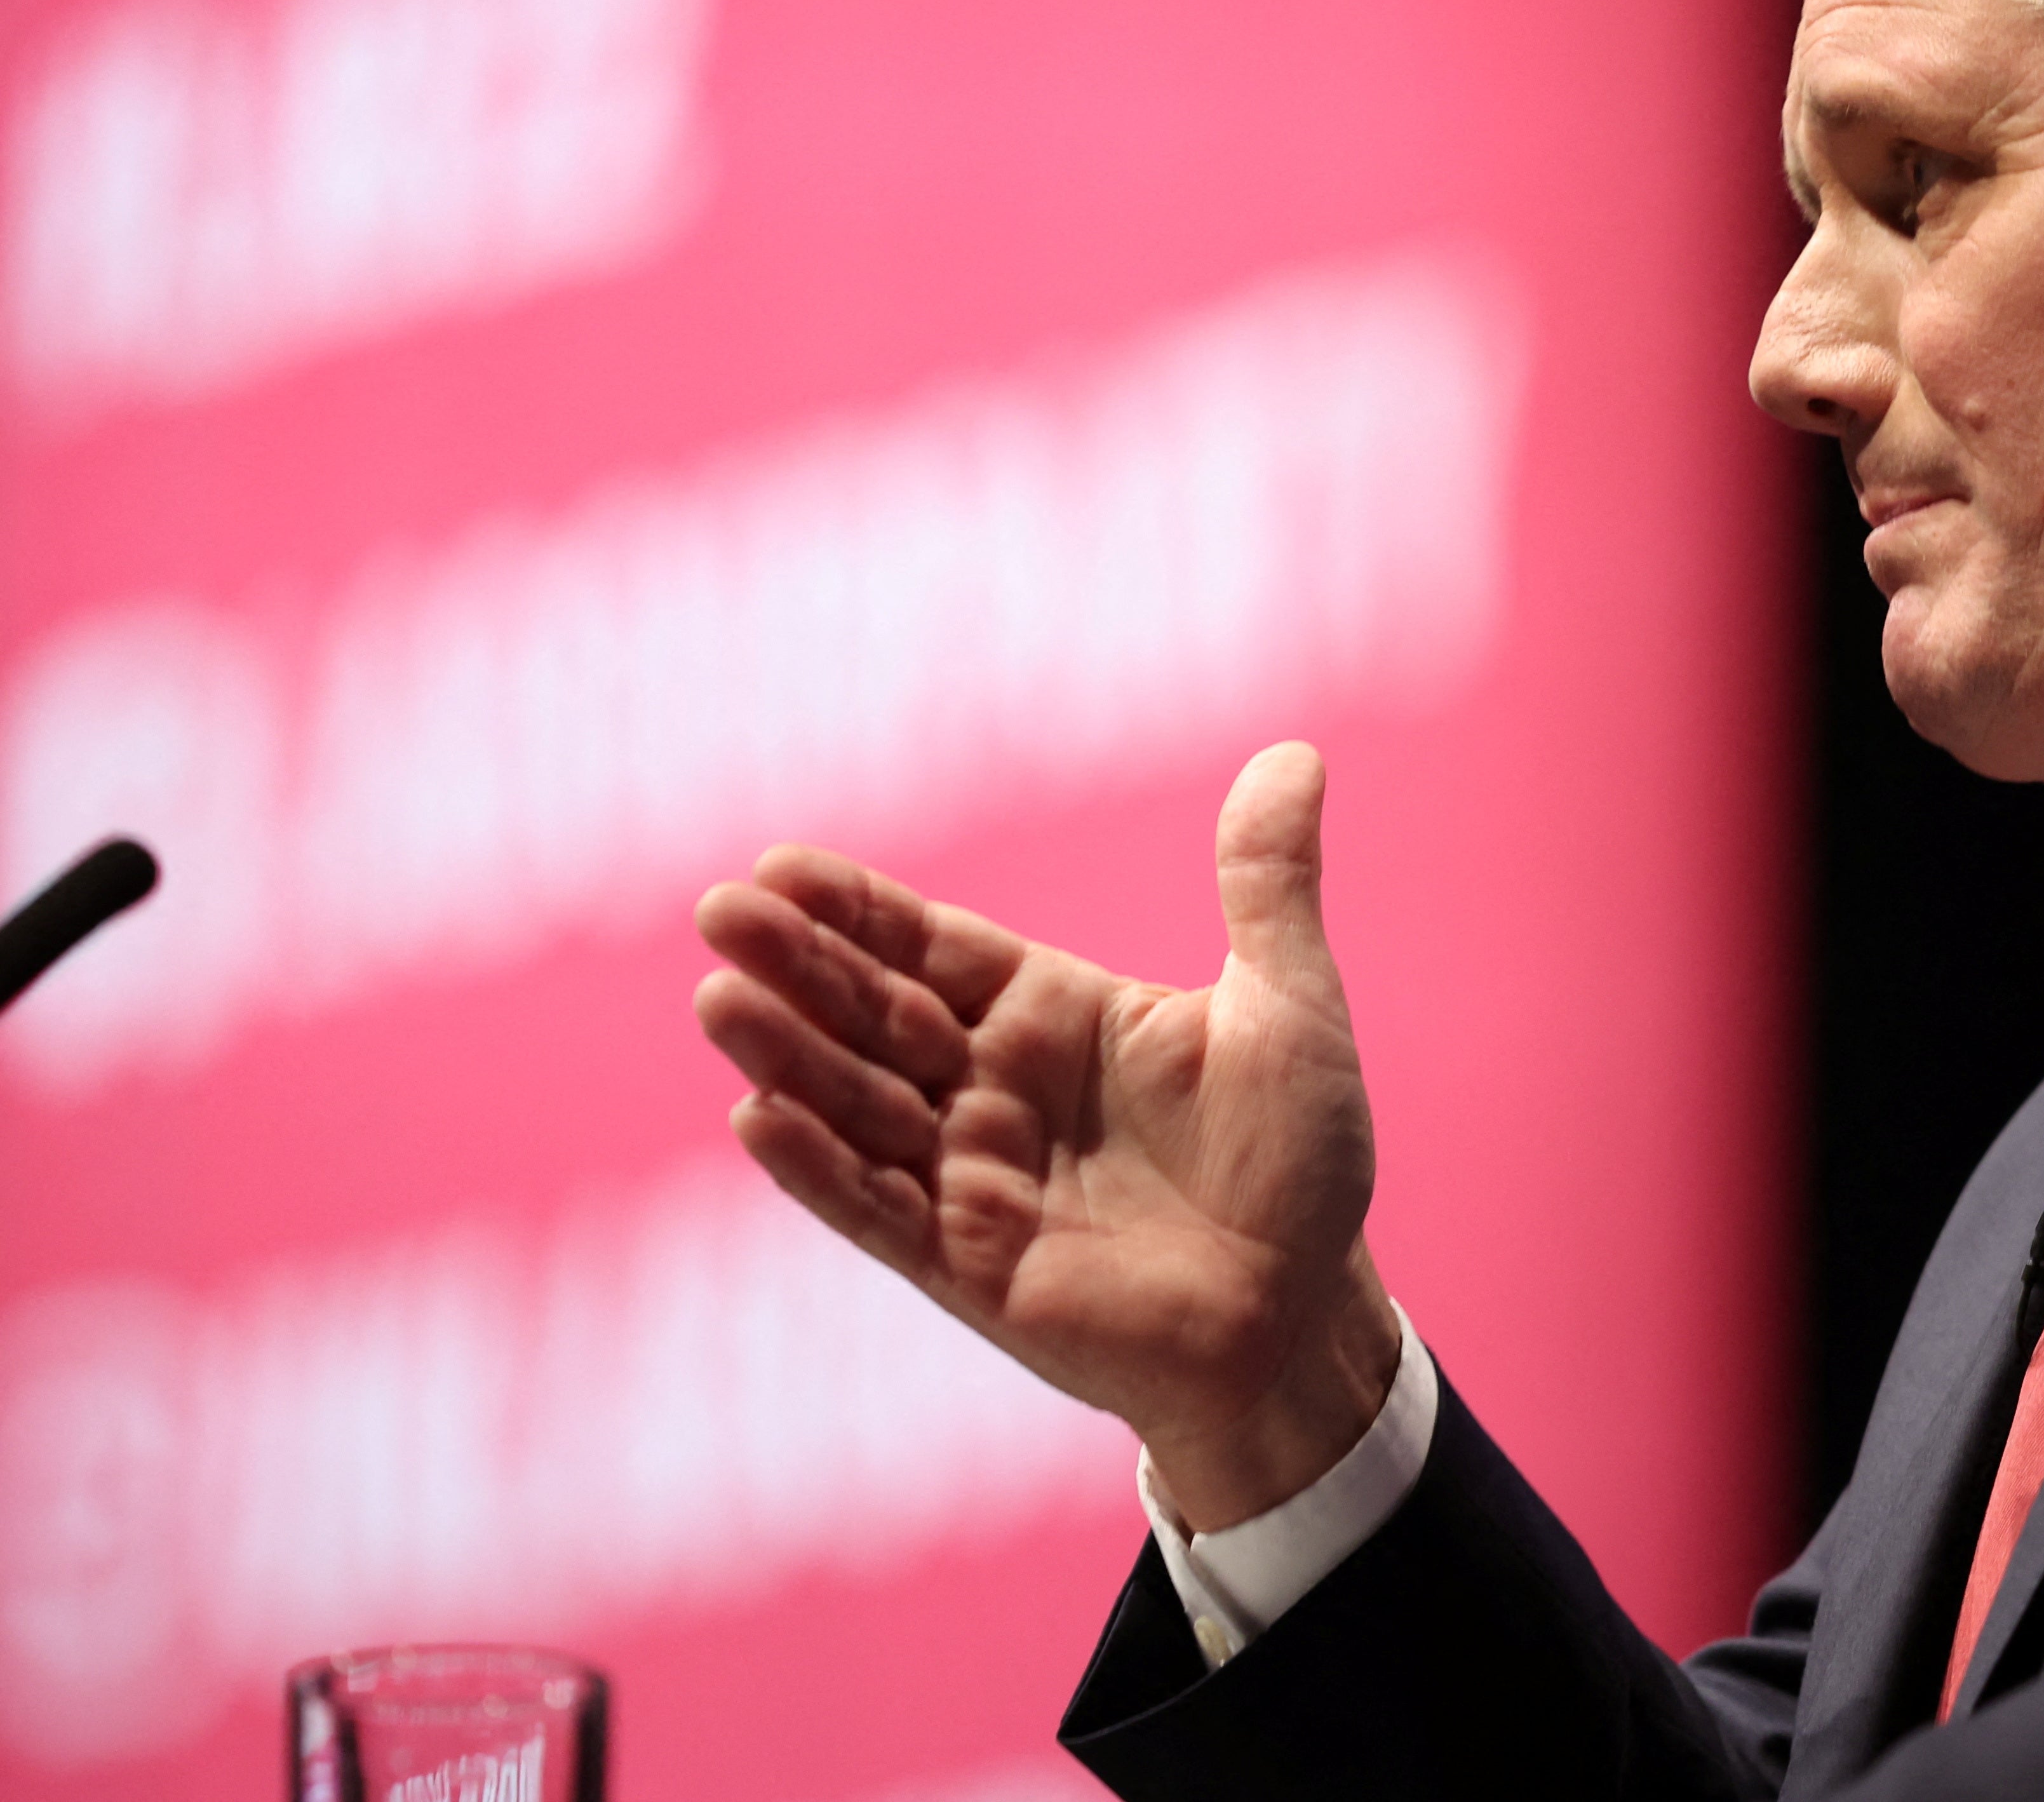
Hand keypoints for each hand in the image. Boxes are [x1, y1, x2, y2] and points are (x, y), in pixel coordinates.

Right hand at [691, 741, 1402, 1529]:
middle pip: (875, 1014)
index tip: (778, 865)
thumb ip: (1267, 887)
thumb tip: (1295, 754)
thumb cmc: (1301, 1156)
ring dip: (788, 1055)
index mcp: (1052, 1015)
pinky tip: (756, 1117)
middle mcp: (993, 1088)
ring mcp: (971, 1177)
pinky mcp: (967, 1265)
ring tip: (719, 999)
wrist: (1304, 1309)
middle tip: (720, 911)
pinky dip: (819, 1168)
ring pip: (857, 1105)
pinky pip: (877, 1209)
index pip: (933, 948)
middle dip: (800, 965)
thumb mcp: (1289, 1005)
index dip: (858, 910)